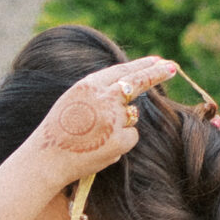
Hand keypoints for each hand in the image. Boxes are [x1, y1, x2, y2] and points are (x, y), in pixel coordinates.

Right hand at [26, 55, 178, 189]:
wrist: (47, 159)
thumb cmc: (58, 133)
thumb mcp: (73, 102)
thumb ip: (97, 93)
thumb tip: (126, 91)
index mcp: (89, 86)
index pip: (122, 71)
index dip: (141, 65)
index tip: (157, 60)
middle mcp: (103, 98)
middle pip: (138, 83)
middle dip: (157, 74)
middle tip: (173, 67)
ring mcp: (113, 119)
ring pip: (132, 116)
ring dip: (122, 125)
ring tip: (96, 136)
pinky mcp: (119, 140)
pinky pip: (131, 138)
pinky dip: (121, 143)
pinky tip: (102, 148)